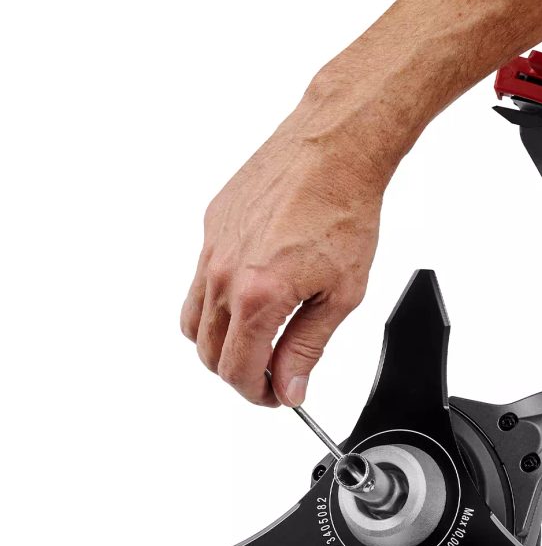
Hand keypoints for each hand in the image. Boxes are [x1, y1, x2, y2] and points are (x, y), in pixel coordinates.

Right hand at [180, 62, 415, 405]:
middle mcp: (223, 274)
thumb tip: (290, 387)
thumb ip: (308, 347)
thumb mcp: (341, 294)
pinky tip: (253, 292)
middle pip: (208, 352)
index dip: (258, 394)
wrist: (333, 149)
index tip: (277, 395)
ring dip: (221, 341)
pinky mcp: (210, 226)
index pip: (237, 370)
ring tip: (259, 338)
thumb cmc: (344, 210)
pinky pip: (199, 279)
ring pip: (194, 319)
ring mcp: (210, 248)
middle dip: (238, 373)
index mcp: (258, 296)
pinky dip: (218, 301)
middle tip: (272, 373)